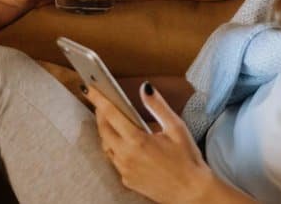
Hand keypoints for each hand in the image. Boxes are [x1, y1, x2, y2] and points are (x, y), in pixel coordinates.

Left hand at [88, 82, 213, 203]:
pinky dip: (115, 148)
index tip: (89, 88)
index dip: (98, 99)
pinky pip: (115, 160)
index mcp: (137, 140)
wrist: (191, 192)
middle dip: (100, 114)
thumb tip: (145, 88)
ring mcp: (125, 170)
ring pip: (106, 146)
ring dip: (106, 132)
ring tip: (112, 121)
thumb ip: (157, 106)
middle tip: (102, 103)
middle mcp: (126, 156)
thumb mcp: (176, 127)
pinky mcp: (127, 180)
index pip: (111, 114)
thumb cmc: (187, 159)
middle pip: (103, 130)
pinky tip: (125, 143)